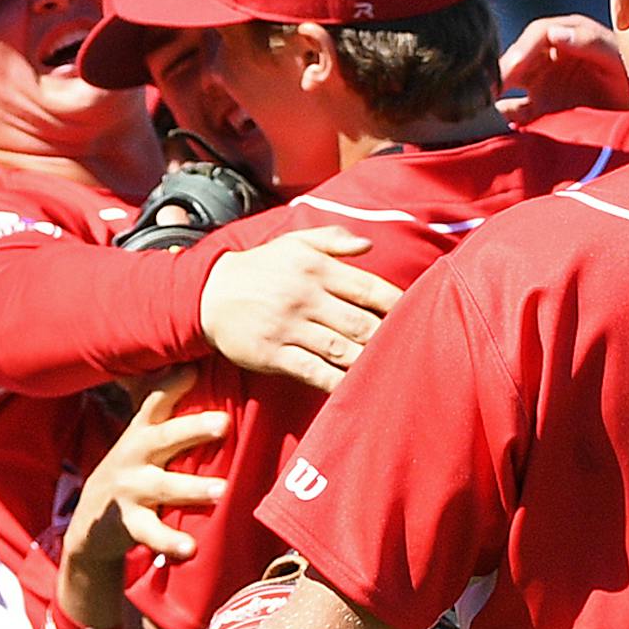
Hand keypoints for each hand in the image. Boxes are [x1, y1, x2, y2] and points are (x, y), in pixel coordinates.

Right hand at [59, 370, 227, 627]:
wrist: (89, 526)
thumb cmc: (131, 476)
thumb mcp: (140, 443)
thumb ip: (165, 416)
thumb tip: (195, 369)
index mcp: (140, 434)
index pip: (155, 402)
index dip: (173, 384)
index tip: (194, 368)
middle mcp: (133, 457)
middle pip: (163, 438)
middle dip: (193, 429)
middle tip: (224, 423)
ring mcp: (129, 490)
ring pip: (162, 486)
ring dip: (192, 488)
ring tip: (221, 491)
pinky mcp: (127, 523)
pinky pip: (151, 533)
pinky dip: (171, 541)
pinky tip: (191, 548)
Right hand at [200, 227, 401, 391]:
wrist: (208, 295)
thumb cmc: (260, 268)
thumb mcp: (294, 243)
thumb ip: (333, 239)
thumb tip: (370, 245)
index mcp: (316, 268)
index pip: (369, 288)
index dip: (398, 304)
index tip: (419, 316)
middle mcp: (305, 297)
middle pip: (361, 322)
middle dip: (390, 338)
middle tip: (415, 351)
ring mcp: (289, 328)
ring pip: (341, 349)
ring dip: (369, 361)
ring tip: (395, 372)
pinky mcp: (273, 354)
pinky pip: (313, 371)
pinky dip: (337, 382)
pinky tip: (357, 389)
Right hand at [496, 15, 628, 122]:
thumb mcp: (616, 54)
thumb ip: (589, 41)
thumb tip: (554, 33)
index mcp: (568, 33)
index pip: (536, 36)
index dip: (520, 51)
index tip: (510, 69)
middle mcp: (551, 54)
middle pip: (518, 59)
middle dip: (501, 74)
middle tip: (487, 93)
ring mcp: (546, 80)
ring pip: (512, 84)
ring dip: (498, 94)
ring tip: (485, 109)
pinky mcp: (545, 106)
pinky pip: (520, 110)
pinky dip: (509, 117)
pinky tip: (503, 125)